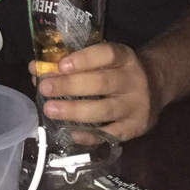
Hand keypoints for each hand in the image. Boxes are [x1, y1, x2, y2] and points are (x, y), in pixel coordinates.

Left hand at [30, 41, 162, 141]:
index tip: (61, 64)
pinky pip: (109, 134)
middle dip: (70, 85)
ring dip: (74, 111)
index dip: (84, 59)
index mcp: (125, 58)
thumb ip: (73, 63)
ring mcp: (135, 106)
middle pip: (102, 83)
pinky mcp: (134, 128)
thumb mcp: (104, 60)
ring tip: (49, 109)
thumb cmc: (118, 71)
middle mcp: (133, 80)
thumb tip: (35, 70)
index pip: (107, 54)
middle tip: (45, 87)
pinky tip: (70, 133)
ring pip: (104, 110)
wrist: (155, 88)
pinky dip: (89, 135)